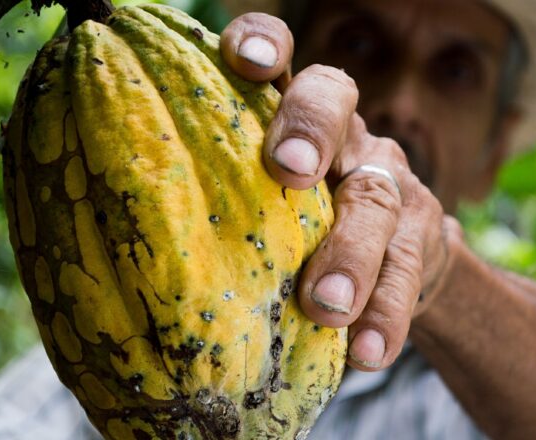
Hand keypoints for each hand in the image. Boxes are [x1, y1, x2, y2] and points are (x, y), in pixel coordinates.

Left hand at [221, 13, 457, 370]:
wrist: (397, 261)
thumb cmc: (300, 231)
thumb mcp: (263, 205)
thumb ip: (222, 200)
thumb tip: (113, 247)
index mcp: (293, 117)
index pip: (282, 56)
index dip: (265, 43)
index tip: (243, 60)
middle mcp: (345, 134)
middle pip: (335, 102)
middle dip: (311, 129)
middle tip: (288, 171)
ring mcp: (389, 181)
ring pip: (376, 199)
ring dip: (352, 253)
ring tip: (327, 306)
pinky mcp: (422, 236)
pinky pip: (407, 272)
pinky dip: (386, 314)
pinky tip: (368, 353)